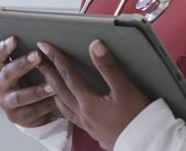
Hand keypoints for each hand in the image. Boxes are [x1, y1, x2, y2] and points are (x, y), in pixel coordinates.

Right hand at [0, 36, 58, 126]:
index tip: (14, 38)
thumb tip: (45, 42)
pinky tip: (56, 101)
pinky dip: (45, 106)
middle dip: (22, 64)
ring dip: (36, 91)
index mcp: (0, 70)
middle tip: (38, 56)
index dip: (3, 48)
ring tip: (52, 86)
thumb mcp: (24, 70)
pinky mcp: (17, 118)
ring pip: (19, 97)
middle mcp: (0, 86)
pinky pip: (32, 112)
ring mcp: (7, 103)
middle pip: (7, 74)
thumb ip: (28, 58)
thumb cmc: (29, 82)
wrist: (27, 110)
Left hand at [36, 40, 150, 149]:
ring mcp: (87, 125)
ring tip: (46, 81)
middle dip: (47, 73)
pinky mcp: (94, 132)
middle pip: (59, 90)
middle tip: (36, 60)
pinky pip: (71, 117)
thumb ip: (109, 67)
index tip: (44, 45)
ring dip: (52, 91)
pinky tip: (67, 105)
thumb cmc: (138, 118)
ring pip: (63, 106)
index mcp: (89, 102)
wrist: (149, 144)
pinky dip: (64, 107)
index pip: (68, 75)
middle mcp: (83, 114)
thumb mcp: (126, 89)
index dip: (56, 57)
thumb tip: (94, 45)